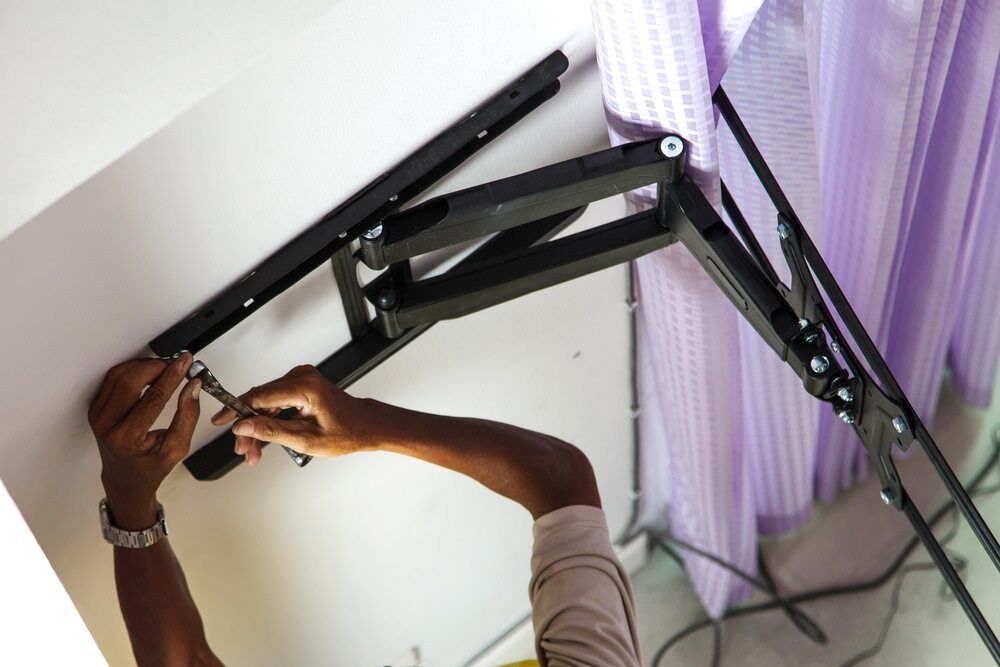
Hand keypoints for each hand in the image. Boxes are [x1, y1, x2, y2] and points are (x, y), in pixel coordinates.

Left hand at [88, 353, 200, 528]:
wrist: (125, 480)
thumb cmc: (151, 468)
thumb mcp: (177, 448)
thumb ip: (187, 416)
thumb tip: (193, 386)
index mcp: (127, 438)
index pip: (153, 397)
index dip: (172, 376)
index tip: (185, 363)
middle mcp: (107, 425)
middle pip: (130, 380)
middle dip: (156, 367)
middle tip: (176, 364)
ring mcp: (98, 416)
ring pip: (118, 375)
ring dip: (143, 366)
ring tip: (164, 369)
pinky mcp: (95, 409)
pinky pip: (112, 380)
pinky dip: (131, 371)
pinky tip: (148, 374)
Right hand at [210, 365, 376, 463]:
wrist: (365, 426)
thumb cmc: (346, 432)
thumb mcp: (306, 440)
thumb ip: (272, 431)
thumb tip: (244, 426)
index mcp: (305, 387)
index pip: (259, 395)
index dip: (236, 410)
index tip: (220, 422)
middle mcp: (302, 377)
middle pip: (260, 399)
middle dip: (248, 426)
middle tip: (242, 450)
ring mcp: (301, 379)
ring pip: (266, 401)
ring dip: (257, 425)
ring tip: (252, 452)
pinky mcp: (301, 385)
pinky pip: (276, 400)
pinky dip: (268, 419)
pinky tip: (263, 438)